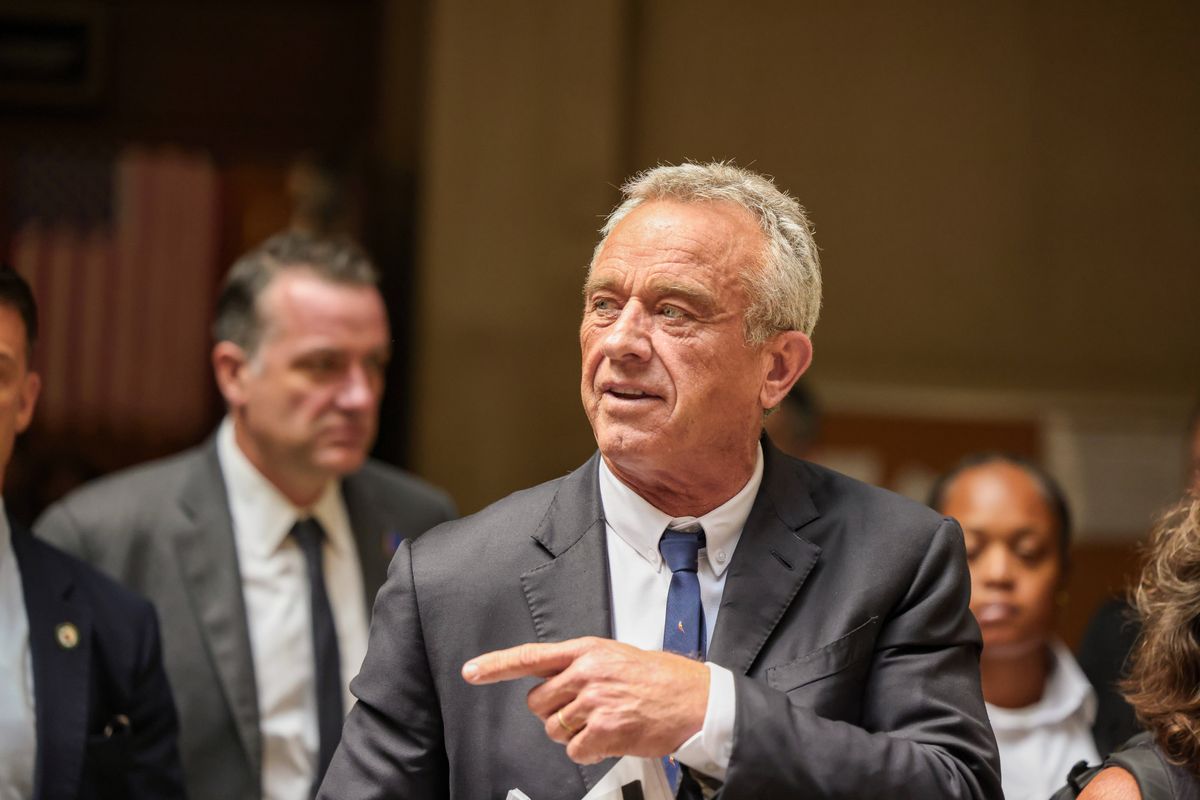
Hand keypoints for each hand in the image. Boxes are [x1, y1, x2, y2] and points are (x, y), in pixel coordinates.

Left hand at [462, 637, 708, 764]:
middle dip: (555, 713)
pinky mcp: (605, 729)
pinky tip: (611, 739)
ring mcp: (594, 701)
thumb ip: (581, 666)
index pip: (531, 656)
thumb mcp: (616, 656)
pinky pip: (575, 750)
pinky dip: (590, 752)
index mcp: (587, 650)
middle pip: (538, 703)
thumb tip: (553, 683)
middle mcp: (586, 672)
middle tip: (585, 711)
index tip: (472, 672)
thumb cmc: (660, 679)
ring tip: (604, 723)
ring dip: (574, 734)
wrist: (695, 700)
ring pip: (555, 729)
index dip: (496, 666)